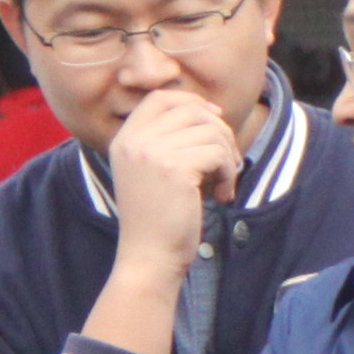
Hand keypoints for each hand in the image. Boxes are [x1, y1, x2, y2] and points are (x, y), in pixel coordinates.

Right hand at [106, 89, 244, 259]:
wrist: (148, 256)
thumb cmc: (157, 219)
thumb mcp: (152, 170)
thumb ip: (169, 140)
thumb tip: (210, 110)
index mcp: (125, 139)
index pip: (161, 97)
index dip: (192, 102)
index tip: (215, 121)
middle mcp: (135, 141)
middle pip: (191, 109)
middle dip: (219, 131)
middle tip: (227, 161)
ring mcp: (153, 152)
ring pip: (211, 131)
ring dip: (227, 156)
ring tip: (223, 182)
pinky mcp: (176, 169)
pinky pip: (218, 153)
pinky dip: (228, 173)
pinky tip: (221, 195)